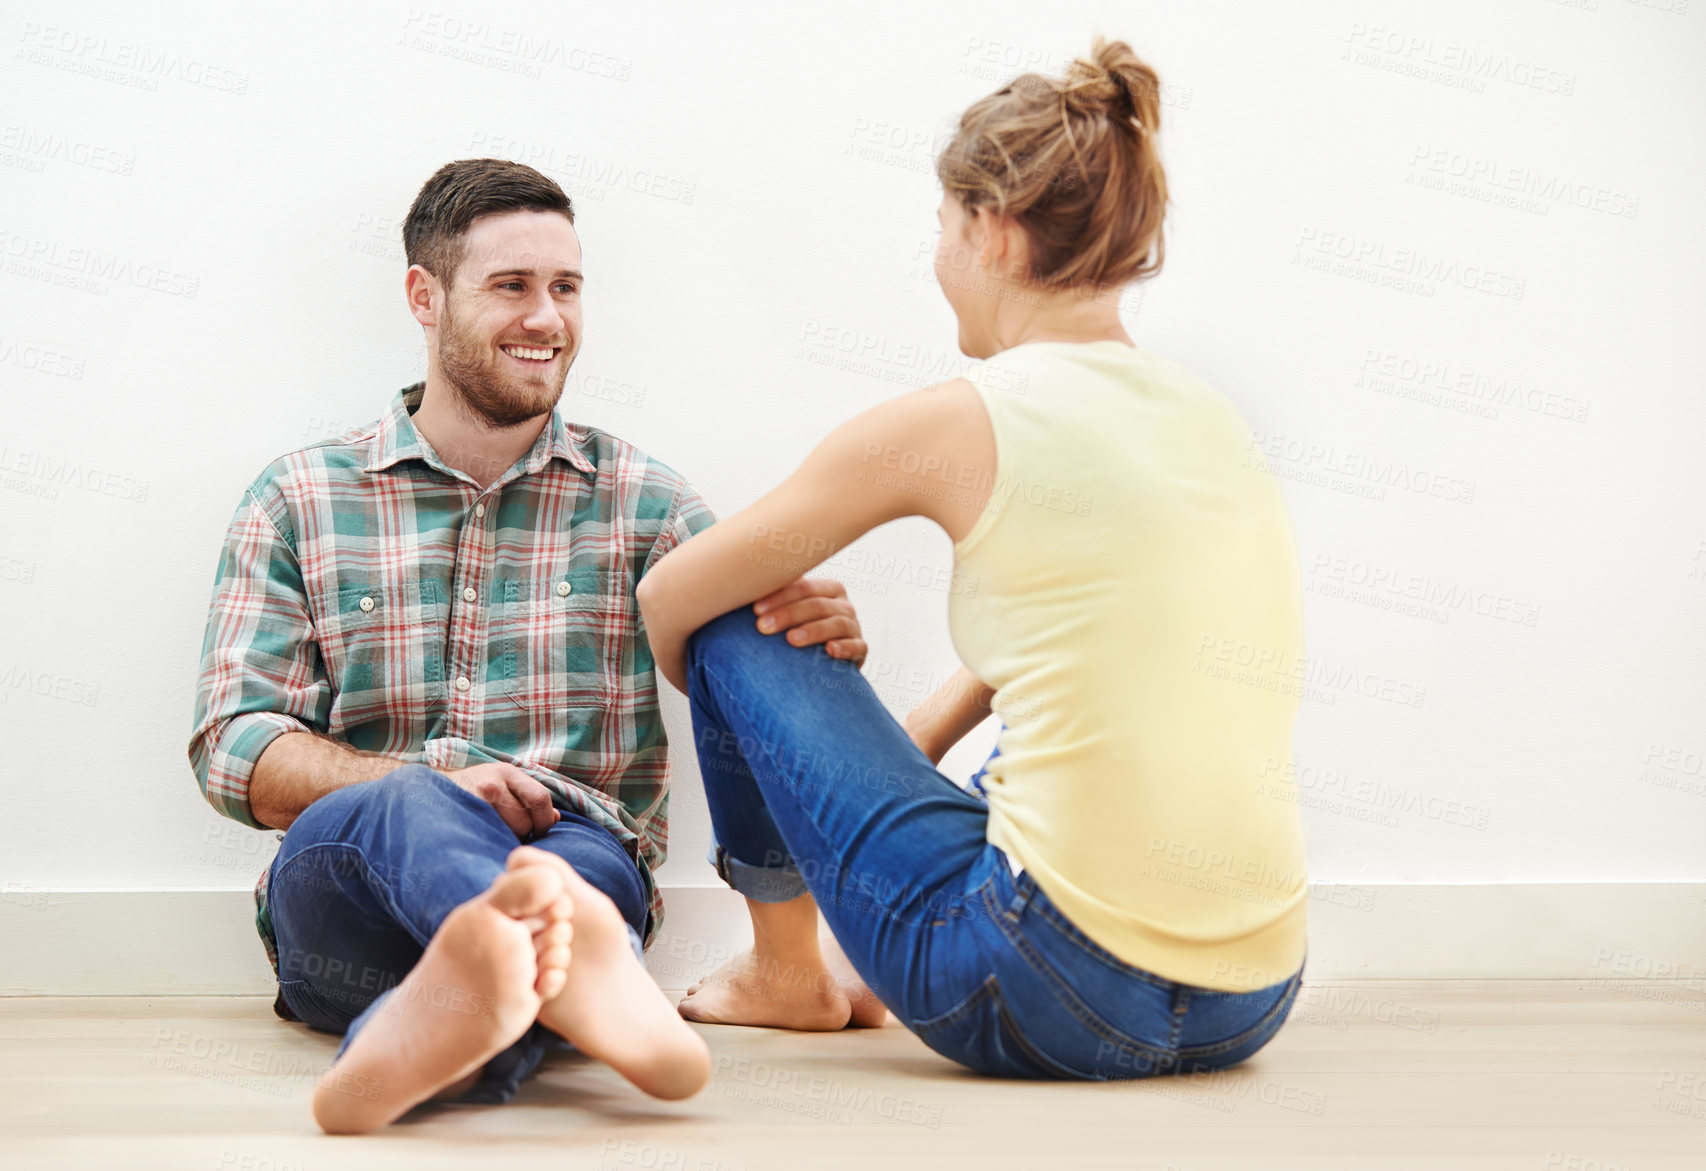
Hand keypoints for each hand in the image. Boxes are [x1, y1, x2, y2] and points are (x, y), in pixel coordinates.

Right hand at [442, 762, 560, 840]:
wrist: (426, 790)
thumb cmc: (471, 790)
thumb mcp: (501, 784)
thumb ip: (529, 798)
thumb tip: (556, 819)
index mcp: (507, 772)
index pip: (540, 798)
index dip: (545, 820)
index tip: (540, 832)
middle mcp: (492, 782)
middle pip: (524, 820)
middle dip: (524, 834)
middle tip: (512, 837)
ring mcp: (475, 799)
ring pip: (507, 832)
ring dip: (507, 840)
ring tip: (495, 835)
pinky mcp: (462, 814)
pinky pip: (489, 836)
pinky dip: (491, 842)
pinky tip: (485, 839)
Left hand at [751, 577, 867, 667]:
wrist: (824, 663)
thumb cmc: (799, 631)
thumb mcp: (791, 613)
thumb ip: (777, 596)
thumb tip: (743, 579)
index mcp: (828, 589)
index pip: (803, 588)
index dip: (779, 597)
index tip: (754, 610)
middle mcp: (844, 605)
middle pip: (816, 605)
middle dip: (788, 614)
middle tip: (763, 627)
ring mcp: (854, 627)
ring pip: (836, 623)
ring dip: (813, 631)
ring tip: (791, 640)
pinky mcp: (861, 649)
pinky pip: (858, 646)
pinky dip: (845, 648)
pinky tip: (830, 650)